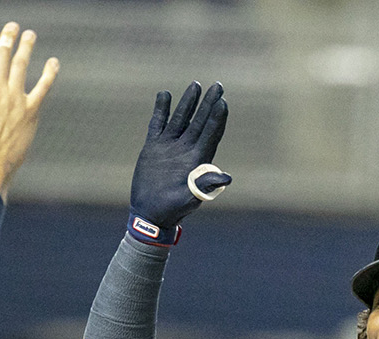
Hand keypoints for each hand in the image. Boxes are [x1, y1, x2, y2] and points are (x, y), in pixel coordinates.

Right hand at [0, 19, 59, 193]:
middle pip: (2, 54)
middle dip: (7, 37)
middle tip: (12, 26)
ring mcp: (15, 98)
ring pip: (22, 65)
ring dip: (26, 47)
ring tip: (30, 35)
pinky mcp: (31, 110)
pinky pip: (43, 87)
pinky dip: (49, 73)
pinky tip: (53, 62)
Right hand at [130, 81, 231, 236]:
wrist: (151, 214)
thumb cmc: (175, 209)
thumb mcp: (191, 198)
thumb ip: (206, 186)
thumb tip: (227, 178)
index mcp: (198, 160)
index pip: (211, 133)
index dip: (217, 118)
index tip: (222, 102)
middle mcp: (187, 149)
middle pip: (200, 121)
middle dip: (209, 104)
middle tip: (218, 86)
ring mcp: (171, 146)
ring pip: (181, 118)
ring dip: (188, 102)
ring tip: (195, 85)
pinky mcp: (154, 146)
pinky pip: (158, 123)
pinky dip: (161, 109)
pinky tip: (165, 94)